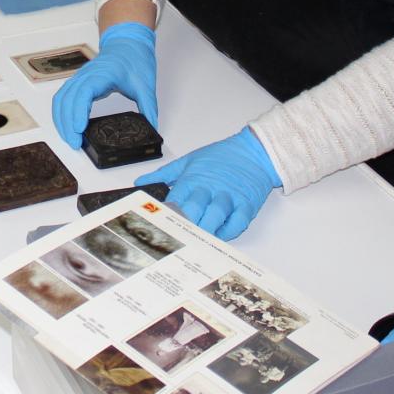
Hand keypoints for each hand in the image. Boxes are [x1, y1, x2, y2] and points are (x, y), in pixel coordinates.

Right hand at [52, 22, 157, 147]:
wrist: (128, 43)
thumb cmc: (135, 59)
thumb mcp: (146, 85)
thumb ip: (149, 108)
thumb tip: (151, 128)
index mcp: (103, 74)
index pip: (84, 92)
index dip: (78, 111)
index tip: (79, 129)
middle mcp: (87, 75)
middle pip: (68, 99)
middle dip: (67, 123)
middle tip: (75, 143)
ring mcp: (80, 77)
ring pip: (61, 99)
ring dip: (61, 120)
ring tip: (70, 139)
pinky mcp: (78, 82)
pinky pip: (63, 97)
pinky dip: (61, 112)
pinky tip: (66, 125)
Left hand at [138, 127, 281, 239]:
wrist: (254, 151)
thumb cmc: (220, 156)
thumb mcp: (188, 160)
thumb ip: (164, 173)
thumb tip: (140, 183)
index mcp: (194, 178)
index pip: (177, 199)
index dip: (169, 214)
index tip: (161, 227)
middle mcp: (211, 188)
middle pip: (195, 209)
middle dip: (186, 224)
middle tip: (177, 240)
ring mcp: (230, 197)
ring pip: (216, 215)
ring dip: (206, 229)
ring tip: (197, 242)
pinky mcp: (247, 204)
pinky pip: (238, 221)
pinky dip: (229, 231)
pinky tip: (220, 237)